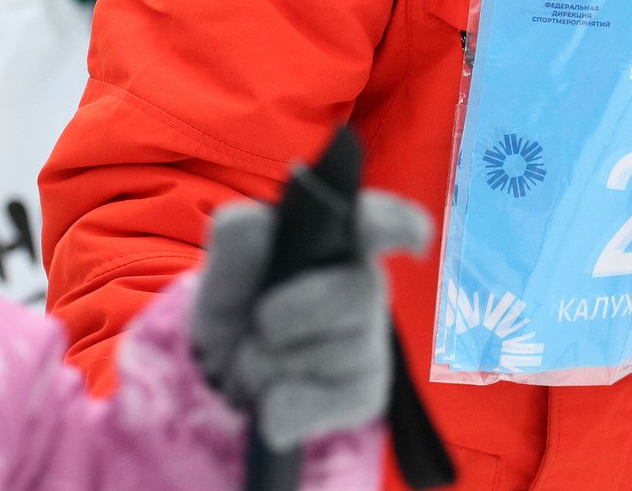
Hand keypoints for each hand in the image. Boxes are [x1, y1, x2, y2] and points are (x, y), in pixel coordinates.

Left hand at [191, 188, 428, 447]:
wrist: (221, 375)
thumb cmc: (237, 304)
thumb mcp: (224, 266)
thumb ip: (237, 237)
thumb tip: (262, 227)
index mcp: (337, 241)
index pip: (383, 223)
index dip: (402, 226)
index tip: (411, 240)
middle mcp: (364, 284)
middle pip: (360, 292)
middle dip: (295, 313)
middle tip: (258, 324)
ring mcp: (370, 339)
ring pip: (343, 354)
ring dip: (276, 365)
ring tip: (254, 363)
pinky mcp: (365, 389)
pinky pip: (339, 401)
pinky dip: (290, 407)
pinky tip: (272, 402)